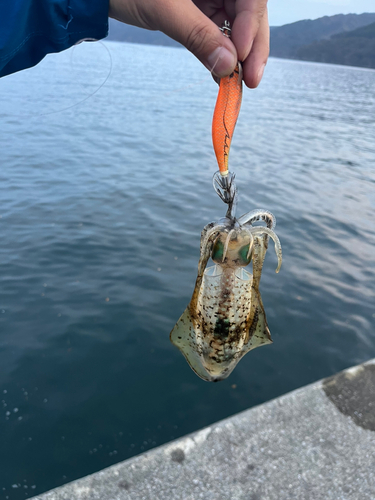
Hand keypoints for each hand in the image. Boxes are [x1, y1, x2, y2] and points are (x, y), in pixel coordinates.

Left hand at [109, 0, 268, 87]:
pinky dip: (221, 53)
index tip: (241, 56)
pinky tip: (222, 74)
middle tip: (251, 81)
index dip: (252, 25)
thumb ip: (197, 35)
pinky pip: (219, 32)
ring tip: (237, 84)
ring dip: (239, 56)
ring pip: (239, 25)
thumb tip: (228, 66)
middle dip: (252, 47)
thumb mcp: (164, 8)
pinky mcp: (203, 8)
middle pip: (250, 12)